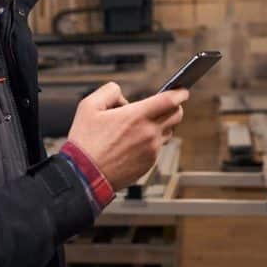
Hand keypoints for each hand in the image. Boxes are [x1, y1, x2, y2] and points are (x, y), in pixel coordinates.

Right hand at [66, 82, 189, 189]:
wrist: (84, 175)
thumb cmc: (85, 143)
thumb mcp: (88, 106)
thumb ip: (109, 92)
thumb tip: (122, 97)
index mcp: (136, 116)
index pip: (169, 100)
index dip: (179, 93)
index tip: (181, 90)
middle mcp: (148, 133)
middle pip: (177, 115)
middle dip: (175, 107)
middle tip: (165, 104)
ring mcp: (151, 150)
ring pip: (168, 132)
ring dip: (162, 124)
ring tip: (142, 124)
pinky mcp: (149, 164)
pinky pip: (157, 148)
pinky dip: (151, 141)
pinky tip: (133, 142)